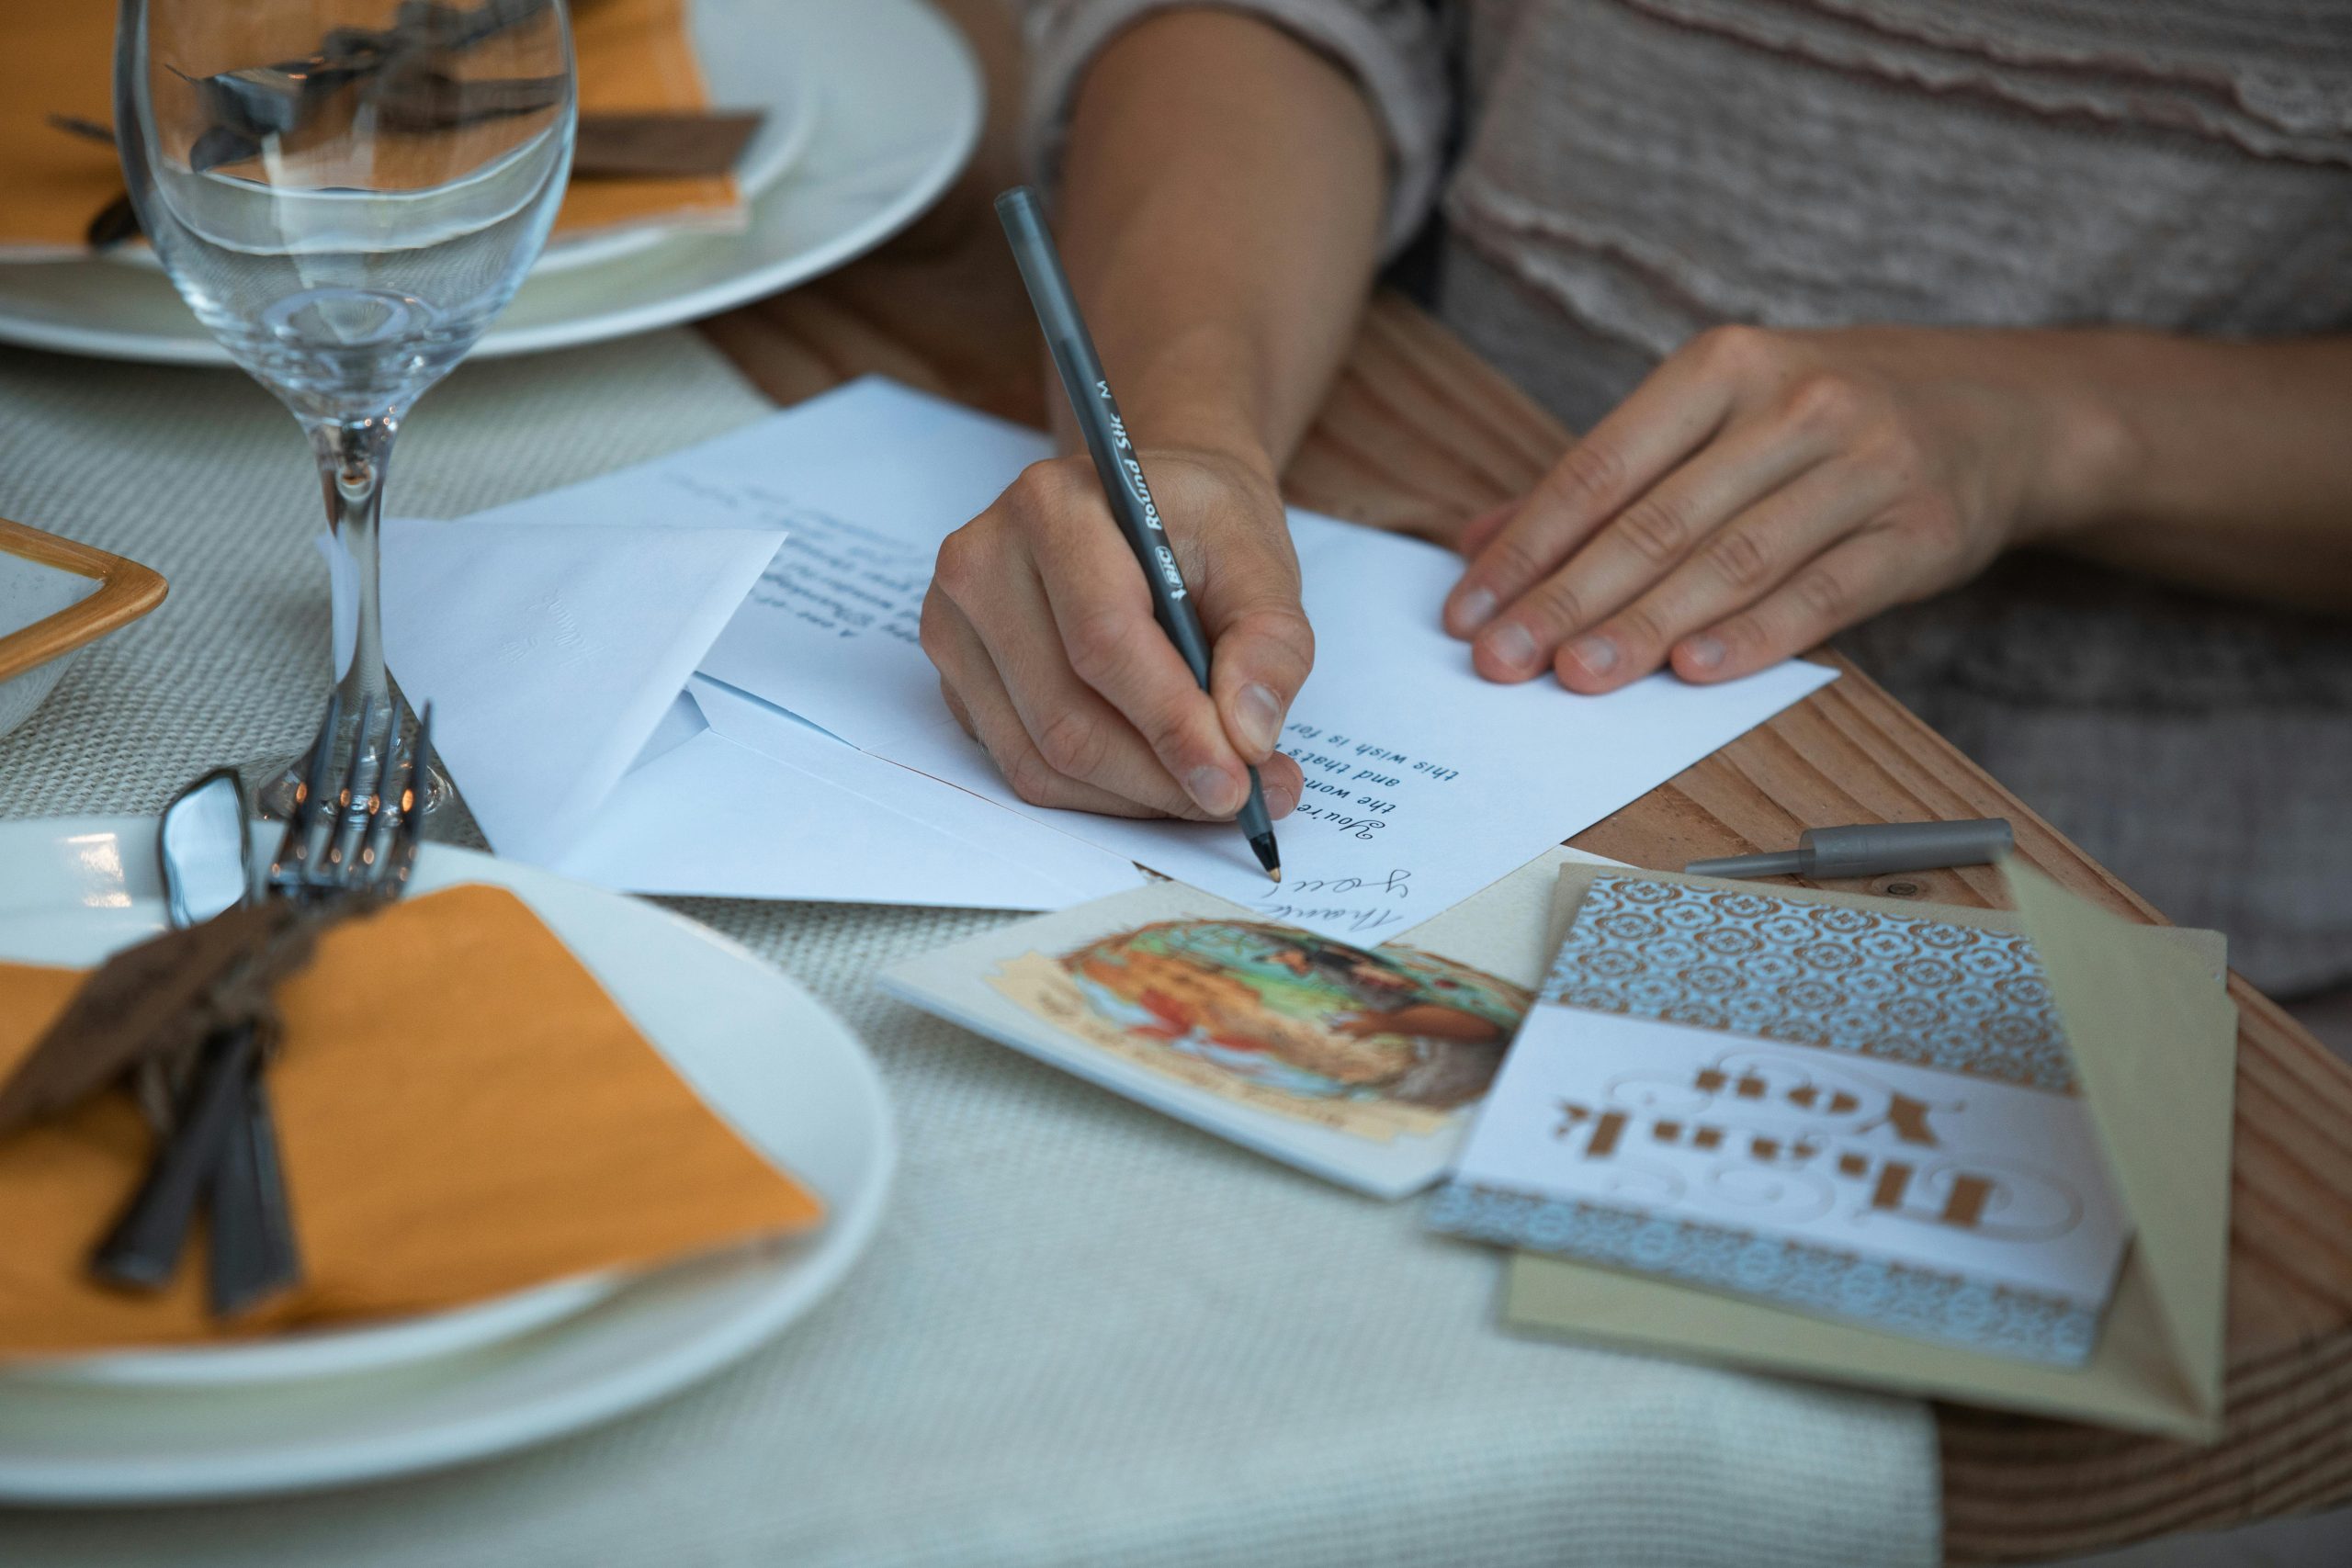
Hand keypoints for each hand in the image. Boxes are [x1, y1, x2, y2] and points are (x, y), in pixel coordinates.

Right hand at [921, 445, 1311, 819]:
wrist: (1140, 501)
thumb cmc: (1198, 524)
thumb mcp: (1261, 560)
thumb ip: (1270, 644)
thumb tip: (1248, 738)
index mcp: (1054, 508)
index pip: (1103, 641)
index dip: (1172, 725)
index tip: (1236, 783)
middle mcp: (984, 563)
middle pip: (1066, 717)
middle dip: (1161, 778)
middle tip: (1239, 798)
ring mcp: (956, 624)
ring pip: (1042, 759)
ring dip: (1134, 796)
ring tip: (1208, 786)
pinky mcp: (957, 678)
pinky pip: (1024, 766)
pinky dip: (1100, 791)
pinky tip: (1154, 771)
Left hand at [1443, 326, 2127, 688]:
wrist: (2006, 408)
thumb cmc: (1828, 417)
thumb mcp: (1720, 414)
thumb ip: (1603, 479)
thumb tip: (1478, 541)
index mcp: (1724, 366)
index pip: (1601, 465)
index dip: (1529, 545)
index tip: (1466, 609)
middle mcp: (1795, 403)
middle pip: (1658, 518)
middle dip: (1568, 597)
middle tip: (1501, 661)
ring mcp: (1865, 465)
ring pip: (1734, 557)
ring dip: (1647, 625)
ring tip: (1576, 676)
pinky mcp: (1922, 529)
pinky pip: (1827, 590)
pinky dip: (1756, 634)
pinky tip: (1694, 672)